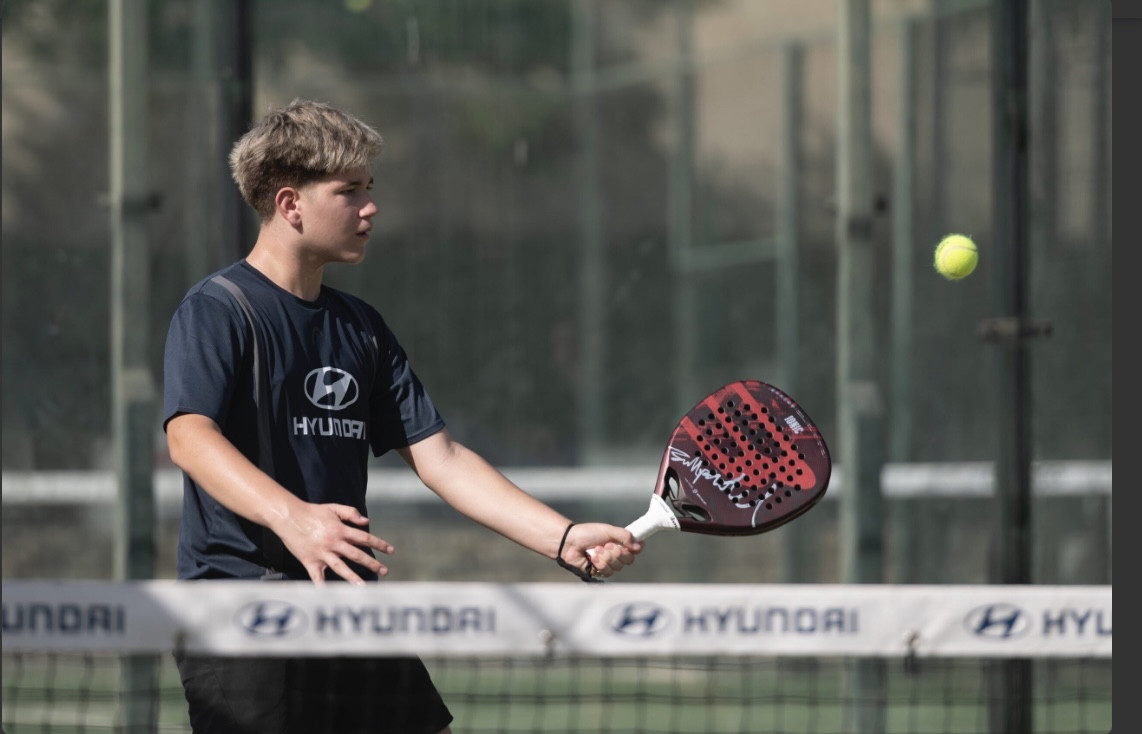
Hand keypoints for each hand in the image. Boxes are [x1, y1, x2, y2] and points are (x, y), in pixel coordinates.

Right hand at [273, 502, 394, 584]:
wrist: (289, 517)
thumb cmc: (312, 512)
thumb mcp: (333, 508)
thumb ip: (351, 513)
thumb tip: (366, 521)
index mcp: (340, 530)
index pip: (364, 538)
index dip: (379, 544)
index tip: (391, 551)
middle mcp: (333, 543)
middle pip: (357, 555)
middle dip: (372, 563)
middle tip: (385, 571)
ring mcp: (322, 553)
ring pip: (340, 567)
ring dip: (353, 578)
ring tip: (363, 587)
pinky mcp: (310, 561)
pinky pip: (317, 577)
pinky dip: (322, 586)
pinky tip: (329, 595)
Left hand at [563, 523, 641, 578]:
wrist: (570, 543)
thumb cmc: (587, 533)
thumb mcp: (608, 530)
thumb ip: (624, 536)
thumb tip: (639, 546)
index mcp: (620, 542)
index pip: (636, 549)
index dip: (636, 548)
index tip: (632, 545)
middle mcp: (616, 554)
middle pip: (629, 560)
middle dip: (617, 553)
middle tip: (606, 545)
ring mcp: (608, 564)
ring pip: (618, 567)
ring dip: (606, 558)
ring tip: (595, 551)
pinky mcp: (600, 572)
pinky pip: (608, 572)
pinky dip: (600, 564)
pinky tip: (592, 558)